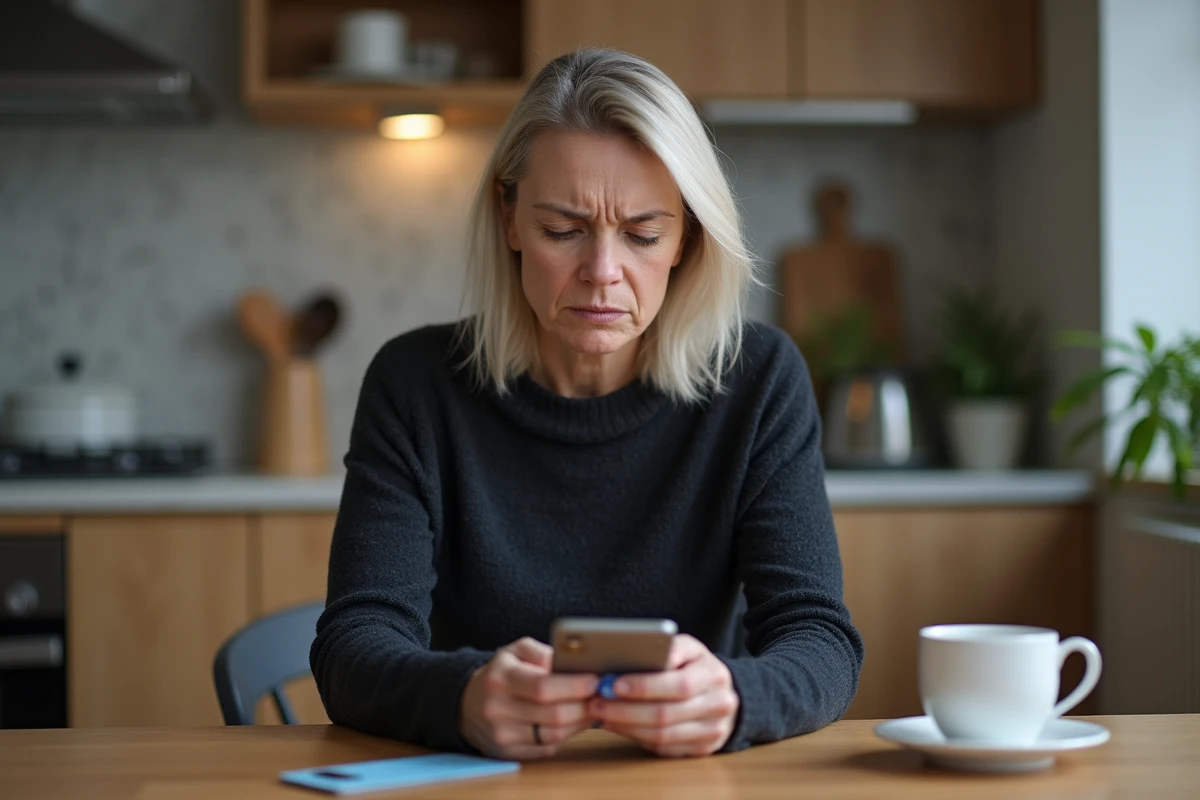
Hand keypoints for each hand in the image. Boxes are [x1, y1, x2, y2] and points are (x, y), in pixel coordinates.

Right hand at [459, 637, 598, 759]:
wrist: (466, 705)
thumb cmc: (500, 674)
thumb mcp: (513, 651)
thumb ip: (540, 652)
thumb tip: (568, 662)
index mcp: (500, 678)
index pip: (543, 687)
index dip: (574, 685)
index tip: (595, 679)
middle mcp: (498, 709)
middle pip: (553, 715)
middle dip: (585, 705)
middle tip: (602, 695)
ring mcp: (502, 735)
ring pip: (554, 735)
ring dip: (581, 722)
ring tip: (593, 707)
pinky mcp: (509, 754)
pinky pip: (548, 748)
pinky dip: (567, 735)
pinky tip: (575, 722)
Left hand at [588, 634, 738, 756]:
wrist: (721, 694)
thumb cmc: (695, 667)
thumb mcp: (687, 650)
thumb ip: (667, 650)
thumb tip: (633, 654)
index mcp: (714, 675)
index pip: (680, 684)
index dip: (645, 686)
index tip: (615, 684)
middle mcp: (719, 705)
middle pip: (667, 713)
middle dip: (626, 709)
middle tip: (598, 702)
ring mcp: (713, 731)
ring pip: (663, 735)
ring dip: (626, 725)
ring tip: (602, 714)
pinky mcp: (702, 749)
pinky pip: (664, 748)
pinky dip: (636, 737)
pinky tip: (618, 726)